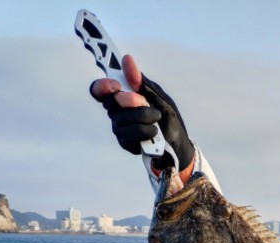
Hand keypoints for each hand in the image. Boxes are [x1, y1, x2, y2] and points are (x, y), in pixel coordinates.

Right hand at [90, 55, 194, 177]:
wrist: (178, 145)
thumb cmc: (168, 119)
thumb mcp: (158, 97)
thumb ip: (142, 82)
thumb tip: (127, 60)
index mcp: (122, 96)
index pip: (100, 90)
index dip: (103, 86)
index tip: (116, 86)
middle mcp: (117, 112)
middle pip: (110, 103)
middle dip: (128, 101)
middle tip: (143, 101)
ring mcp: (120, 128)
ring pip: (121, 120)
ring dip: (142, 117)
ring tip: (156, 119)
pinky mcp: (125, 143)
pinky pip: (128, 135)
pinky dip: (144, 131)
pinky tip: (154, 132)